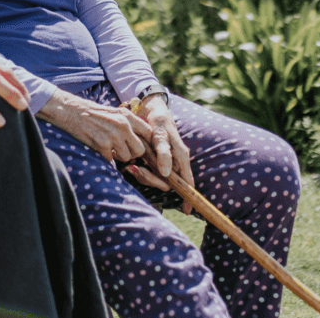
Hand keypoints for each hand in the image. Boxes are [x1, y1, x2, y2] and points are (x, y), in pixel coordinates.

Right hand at [37, 89, 152, 162]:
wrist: (73, 111)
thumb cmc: (94, 113)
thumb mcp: (115, 112)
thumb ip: (128, 122)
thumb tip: (142, 138)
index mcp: (127, 116)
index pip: (148, 132)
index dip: (147, 142)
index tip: (141, 146)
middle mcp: (123, 125)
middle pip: (140, 149)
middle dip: (133, 153)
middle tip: (124, 150)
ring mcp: (113, 135)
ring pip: (127, 157)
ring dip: (119, 157)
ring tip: (111, 149)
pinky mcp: (102, 145)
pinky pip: (111, 160)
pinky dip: (106, 158)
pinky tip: (101, 149)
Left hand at [125, 94, 195, 214]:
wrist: (149, 107)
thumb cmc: (158, 119)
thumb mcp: (160, 133)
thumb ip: (164, 152)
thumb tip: (167, 174)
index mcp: (180, 156)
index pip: (187, 180)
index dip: (188, 196)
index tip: (187, 211)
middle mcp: (174, 160)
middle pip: (167, 182)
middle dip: (152, 180)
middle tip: (136, 171)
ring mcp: (164, 161)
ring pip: (157, 178)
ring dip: (144, 176)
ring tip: (131, 167)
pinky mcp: (154, 159)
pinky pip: (149, 171)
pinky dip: (140, 171)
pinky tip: (131, 166)